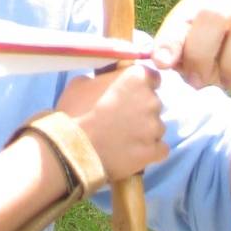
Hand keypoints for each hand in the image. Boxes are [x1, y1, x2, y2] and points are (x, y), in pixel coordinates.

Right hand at [55, 65, 166, 181]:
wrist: (71, 148)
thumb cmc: (74, 111)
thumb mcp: (82, 82)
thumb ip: (104, 78)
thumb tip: (109, 80)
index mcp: (137, 78)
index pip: (152, 77)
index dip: (140, 87)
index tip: (127, 95)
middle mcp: (152, 100)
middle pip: (153, 103)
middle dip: (140, 110)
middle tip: (120, 119)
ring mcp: (155, 127)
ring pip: (156, 127)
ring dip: (144, 131)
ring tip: (122, 140)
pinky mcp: (154, 151)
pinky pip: (160, 149)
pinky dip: (149, 151)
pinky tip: (132, 153)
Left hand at [151, 0, 230, 108]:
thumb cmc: (226, 57)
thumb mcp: (196, 55)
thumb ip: (175, 52)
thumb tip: (158, 60)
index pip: (188, 11)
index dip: (173, 39)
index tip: (163, 65)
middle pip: (215, 14)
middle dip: (201, 53)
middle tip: (198, 80)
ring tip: (228, 83)